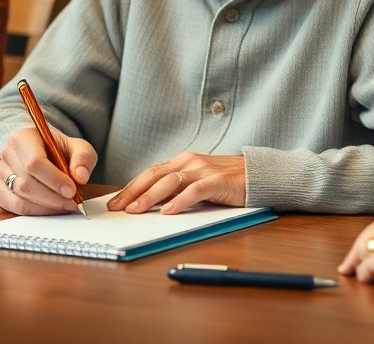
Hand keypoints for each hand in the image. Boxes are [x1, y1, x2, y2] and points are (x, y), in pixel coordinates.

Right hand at [0, 126, 96, 215]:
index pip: (34, 162)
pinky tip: (52, 209)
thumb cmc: (57, 150)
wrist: (41, 153)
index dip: (54, 179)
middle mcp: (7, 154)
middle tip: (72, 201)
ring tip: (65, 205)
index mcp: (23, 138)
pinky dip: (37, 212)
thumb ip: (83, 158)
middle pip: (27, 183)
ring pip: (21, 198)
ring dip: (46, 206)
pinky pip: (16, 208)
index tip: (72, 190)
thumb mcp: (76, 146)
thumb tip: (81, 177)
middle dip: (53, 197)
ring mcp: (0, 174)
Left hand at [107, 152, 244, 214]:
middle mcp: (189, 162)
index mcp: (182, 162)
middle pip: (154, 175)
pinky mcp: (218, 181)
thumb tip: (151, 206)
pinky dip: (180, 201)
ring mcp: (203, 170)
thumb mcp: (197, 182)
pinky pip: (195, 191)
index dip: (130, 187)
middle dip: (133, 192)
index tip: (114, 202)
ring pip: (170, 182)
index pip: (150, 173)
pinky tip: (168, 211)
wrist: (259, 175)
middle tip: (117, 208)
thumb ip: (178, 189)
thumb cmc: (226, 182)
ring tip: (135, 210)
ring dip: (150, 197)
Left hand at [337, 208, 373, 294]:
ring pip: (368, 246)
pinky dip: (365, 272)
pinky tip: (366, 280)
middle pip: (371, 233)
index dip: (371, 239)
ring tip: (352, 273)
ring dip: (358, 262)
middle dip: (356, 249)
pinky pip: (373, 263)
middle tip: (348, 265)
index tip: (363, 251)